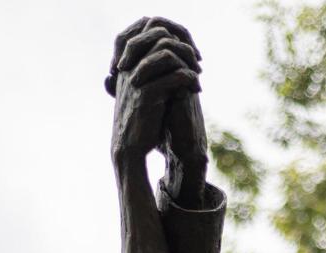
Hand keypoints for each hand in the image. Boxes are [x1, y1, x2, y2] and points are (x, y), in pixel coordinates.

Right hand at [108, 18, 202, 165]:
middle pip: (159, 36)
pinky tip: (196, 90)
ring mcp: (136, 80)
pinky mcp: (146, 96)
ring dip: (188, 62)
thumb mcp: (143, 92)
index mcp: (127, 63)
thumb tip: (171, 56)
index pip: (148, 31)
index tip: (189, 55)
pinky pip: (174, 76)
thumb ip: (153, 73)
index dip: (173, 37)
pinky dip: (190, 80)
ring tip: (198, 77)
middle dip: (184, 47)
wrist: (130, 149)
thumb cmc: (140, 122)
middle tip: (198, 64)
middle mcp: (128, 67)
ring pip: (167, 53)